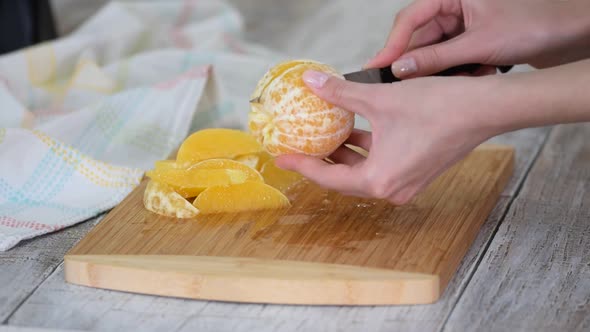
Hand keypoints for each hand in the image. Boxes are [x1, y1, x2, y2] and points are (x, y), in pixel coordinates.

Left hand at [275, 70, 498, 203]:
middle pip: (345, 179)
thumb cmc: (438, 107)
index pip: (329, 179)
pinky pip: (382, 165)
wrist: (485, 108)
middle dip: (322, 161)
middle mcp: (393, 188)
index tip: (283, 157)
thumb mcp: (380, 98)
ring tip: (324, 134)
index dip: (303, 166)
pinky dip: (366, 150)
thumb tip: (312, 81)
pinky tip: (356, 129)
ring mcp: (408, 183)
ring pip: (365, 171)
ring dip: (345, 154)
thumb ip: (341, 93)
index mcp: (379, 179)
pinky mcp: (418, 171)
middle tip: (300, 146)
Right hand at [365, 0, 589, 77]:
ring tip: (441, 83)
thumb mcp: (479, 44)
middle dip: (413, 62)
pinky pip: (450, 60)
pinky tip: (466, 79)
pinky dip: (455, 73)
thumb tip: (400, 70)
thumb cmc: (534, 25)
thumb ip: (436, 58)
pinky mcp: (471, 42)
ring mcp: (462, 26)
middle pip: (419, 37)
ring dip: (437, 71)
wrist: (569, 34)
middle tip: (394, 85)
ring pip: (434, 52)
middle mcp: (454, 8)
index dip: (392, 44)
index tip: (379, 67)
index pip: (411, 18)